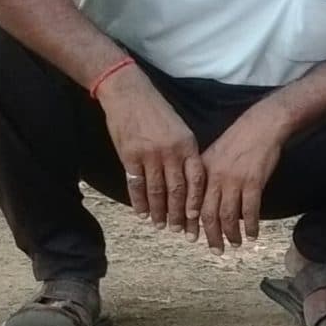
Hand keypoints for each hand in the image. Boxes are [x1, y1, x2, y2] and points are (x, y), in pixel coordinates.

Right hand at [96, 69, 204, 232]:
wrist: (129, 94)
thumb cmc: (158, 112)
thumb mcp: (181, 130)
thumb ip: (187, 154)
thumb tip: (192, 179)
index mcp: (188, 146)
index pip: (196, 181)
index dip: (196, 202)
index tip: (196, 219)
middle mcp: (171, 153)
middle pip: (177, 191)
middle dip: (179, 214)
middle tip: (181, 232)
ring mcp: (149, 155)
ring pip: (156, 191)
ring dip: (159, 212)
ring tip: (160, 226)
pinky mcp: (129, 156)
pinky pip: (136, 184)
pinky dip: (139, 201)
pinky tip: (141, 213)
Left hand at [195, 103, 288, 250]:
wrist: (261, 126)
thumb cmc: (238, 140)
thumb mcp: (213, 154)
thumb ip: (205, 176)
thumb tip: (202, 199)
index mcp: (201, 172)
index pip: (191, 202)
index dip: (190, 222)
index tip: (190, 236)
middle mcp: (214, 178)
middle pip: (208, 214)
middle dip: (210, 235)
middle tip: (214, 250)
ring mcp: (234, 180)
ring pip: (228, 215)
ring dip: (231, 234)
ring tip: (235, 245)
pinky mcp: (254, 181)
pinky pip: (250, 210)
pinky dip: (251, 225)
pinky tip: (253, 234)